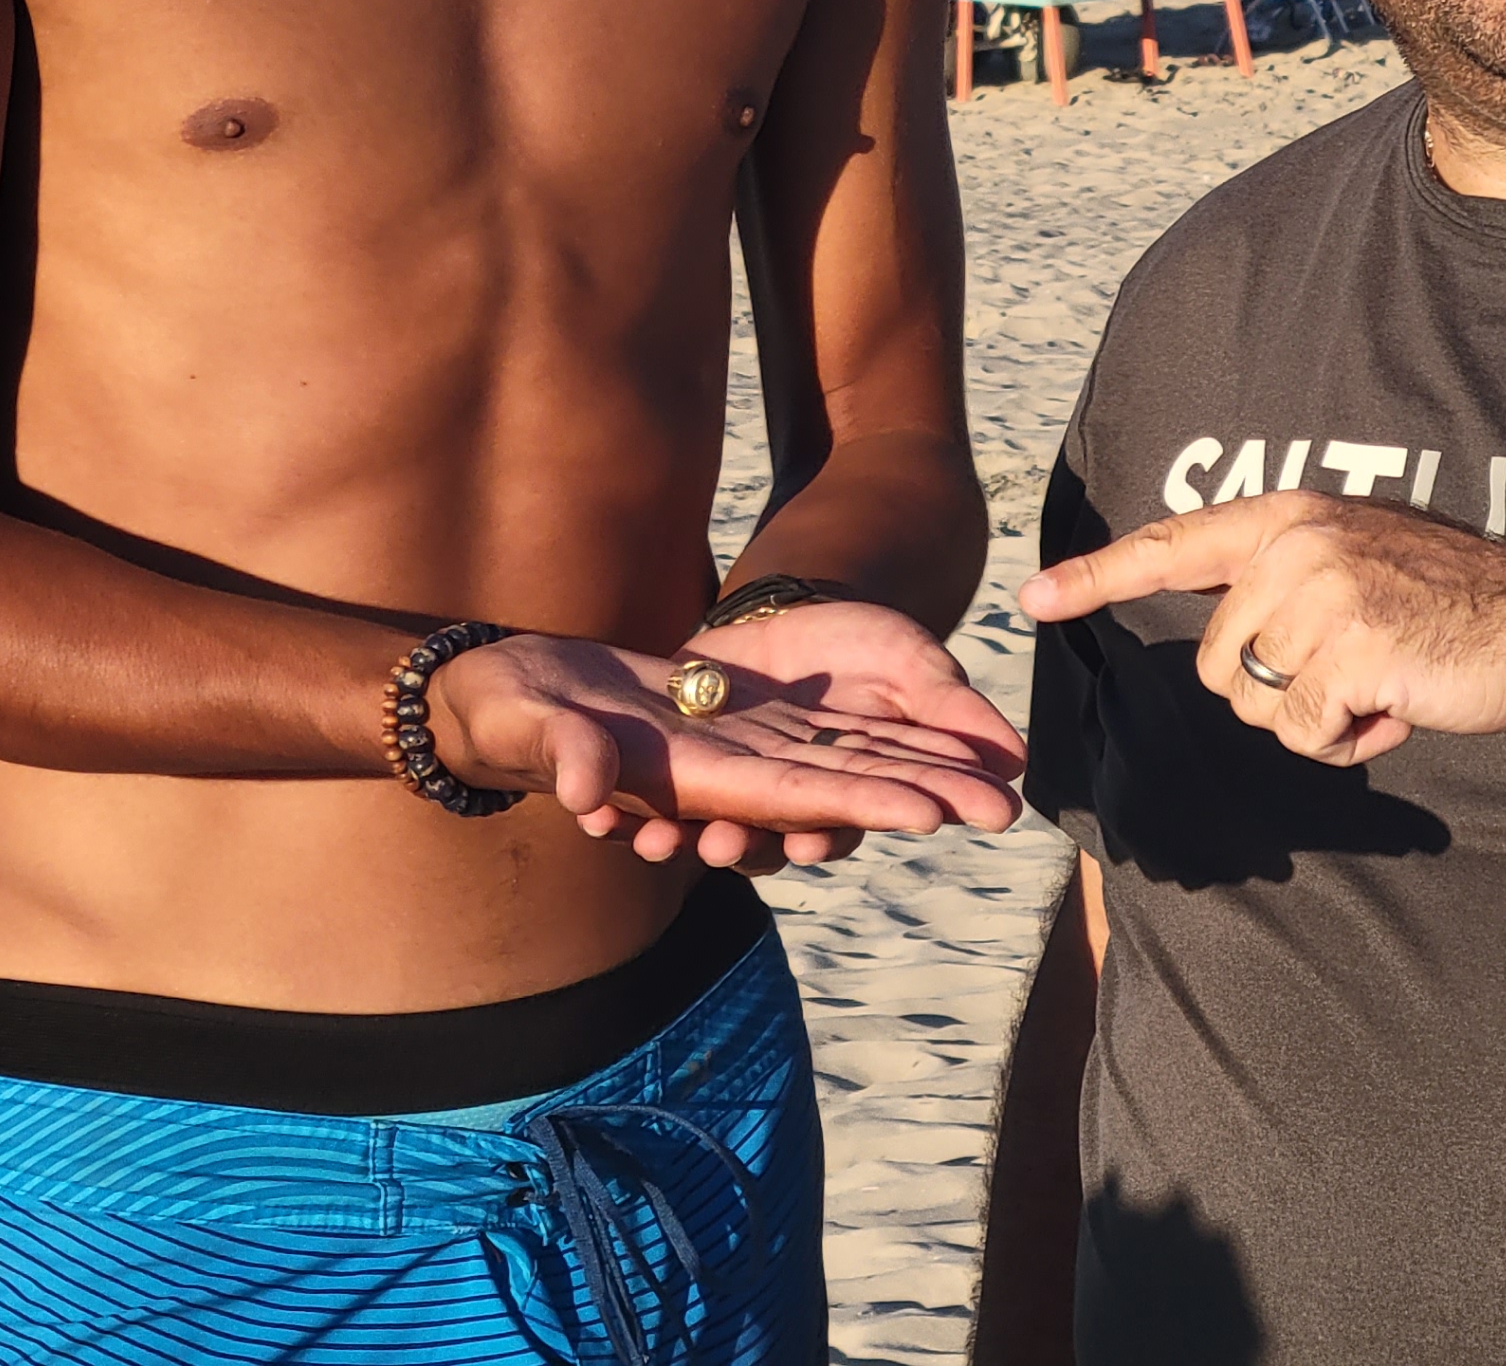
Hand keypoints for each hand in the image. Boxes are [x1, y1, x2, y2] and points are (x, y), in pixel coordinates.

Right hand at [430, 628, 1022, 874]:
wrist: (497, 694)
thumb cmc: (502, 712)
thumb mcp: (526, 723)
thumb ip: (558, 752)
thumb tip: (584, 789)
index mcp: (689, 778)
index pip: (793, 794)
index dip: (865, 800)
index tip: (936, 812)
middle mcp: (727, 771)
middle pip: (842, 783)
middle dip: (921, 795)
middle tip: (1007, 808)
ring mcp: (733, 745)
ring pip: (842, 756)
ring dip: (914, 766)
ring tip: (992, 778)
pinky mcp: (728, 716)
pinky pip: (815, 730)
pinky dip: (872, 732)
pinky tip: (926, 732)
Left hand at [1022, 492, 1505, 767]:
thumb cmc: (1451, 603)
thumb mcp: (1355, 558)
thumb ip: (1284, 577)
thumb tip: (1222, 631)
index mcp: (1287, 518)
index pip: (1170, 545)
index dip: (1095, 577)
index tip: (1032, 598)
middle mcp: (1293, 545)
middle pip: (1218, 665)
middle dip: (1278, 692)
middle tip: (1356, 668)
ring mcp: (1322, 594)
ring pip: (1258, 707)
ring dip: (1316, 719)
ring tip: (1381, 681)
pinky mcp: (1352, 650)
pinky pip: (1306, 735)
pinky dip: (1349, 741)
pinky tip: (1399, 708)